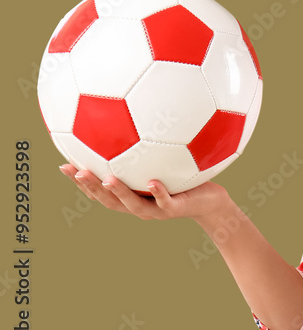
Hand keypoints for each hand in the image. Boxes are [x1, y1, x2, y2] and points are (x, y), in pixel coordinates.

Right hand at [59, 163, 230, 223]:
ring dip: (118, 193)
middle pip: (108, 200)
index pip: (100, 192)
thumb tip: (135, 120)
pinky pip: (166, 201)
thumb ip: (148, 150)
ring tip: (106, 178)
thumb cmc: (186, 180)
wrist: (212, 202)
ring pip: (133, 205)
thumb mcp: (166, 163)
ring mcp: (157, 210)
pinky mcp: (177, 209)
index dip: (81, 182)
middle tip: (76, 171)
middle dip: (90, 187)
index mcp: (132, 196)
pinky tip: (152, 182)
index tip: (64, 165)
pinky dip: (158, 193)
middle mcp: (139, 205)